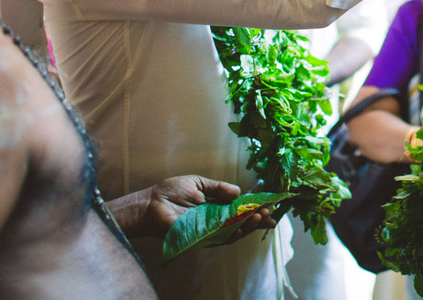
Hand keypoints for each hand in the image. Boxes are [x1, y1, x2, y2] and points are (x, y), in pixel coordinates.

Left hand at [139, 175, 276, 240]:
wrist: (151, 203)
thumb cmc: (170, 192)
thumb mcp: (200, 183)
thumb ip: (219, 188)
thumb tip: (239, 192)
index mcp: (215, 208)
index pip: (240, 210)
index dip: (255, 210)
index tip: (271, 207)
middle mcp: (214, 221)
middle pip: (240, 223)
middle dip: (256, 220)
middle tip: (269, 214)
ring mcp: (208, 231)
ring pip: (234, 233)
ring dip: (248, 226)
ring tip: (260, 217)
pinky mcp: (200, 238)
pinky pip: (220, 239)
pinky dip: (233, 233)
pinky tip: (243, 226)